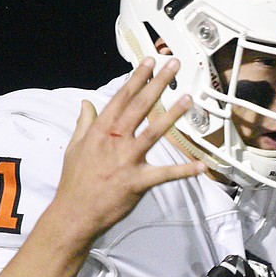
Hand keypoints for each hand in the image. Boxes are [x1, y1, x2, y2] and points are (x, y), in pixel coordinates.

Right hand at [50, 58, 204, 250]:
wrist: (74, 213)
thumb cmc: (75, 182)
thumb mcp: (74, 147)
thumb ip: (84, 124)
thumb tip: (85, 104)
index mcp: (100, 131)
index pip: (121, 98)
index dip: (137, 78)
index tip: (149, 62)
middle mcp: (115, 141)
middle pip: (140, 106)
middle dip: (158, 84)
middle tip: (173, 65)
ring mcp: (127, 160)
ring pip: (153, 132)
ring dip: (172, 114)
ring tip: (188, 99)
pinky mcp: (138, 181)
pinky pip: (165, 174)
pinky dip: (184, 171)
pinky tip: (201, 166)